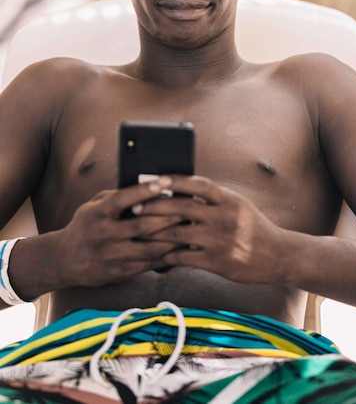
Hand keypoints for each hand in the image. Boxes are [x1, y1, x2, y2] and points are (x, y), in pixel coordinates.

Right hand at [53, 179, 182, 287]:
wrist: (64, 260)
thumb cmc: (86, 226)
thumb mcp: (93, 206)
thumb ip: (116, 197)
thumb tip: (147, 187)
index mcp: (98, 214)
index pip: (123, 199)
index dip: (145, 190)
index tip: (165, 181)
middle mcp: (104, 235)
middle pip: (142, 226)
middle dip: (169, 216)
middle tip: (190, 207)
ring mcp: (112, 256)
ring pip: (150, 248)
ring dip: (173, 238)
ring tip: (192, 228)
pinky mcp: (120, 272)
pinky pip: (149, 264)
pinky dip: (167, 256)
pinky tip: (181, 248)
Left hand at [135, 175, 287, 284]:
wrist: (279, 255)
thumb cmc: (253, 227)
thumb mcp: (238, 205)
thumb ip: (213, 198)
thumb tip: (182, 189)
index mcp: (228, 199)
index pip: (197, 184)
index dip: (174, 180)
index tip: (155, 180)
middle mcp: (222, 217)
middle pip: (181, 208)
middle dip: (154, 207)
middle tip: (135, 208)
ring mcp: (219, 240)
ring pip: (177, 233)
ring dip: (155, 232)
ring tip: (139, 231)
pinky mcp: (216, 262)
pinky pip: (183, 257)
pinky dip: (167, 254)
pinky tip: (157, 254)